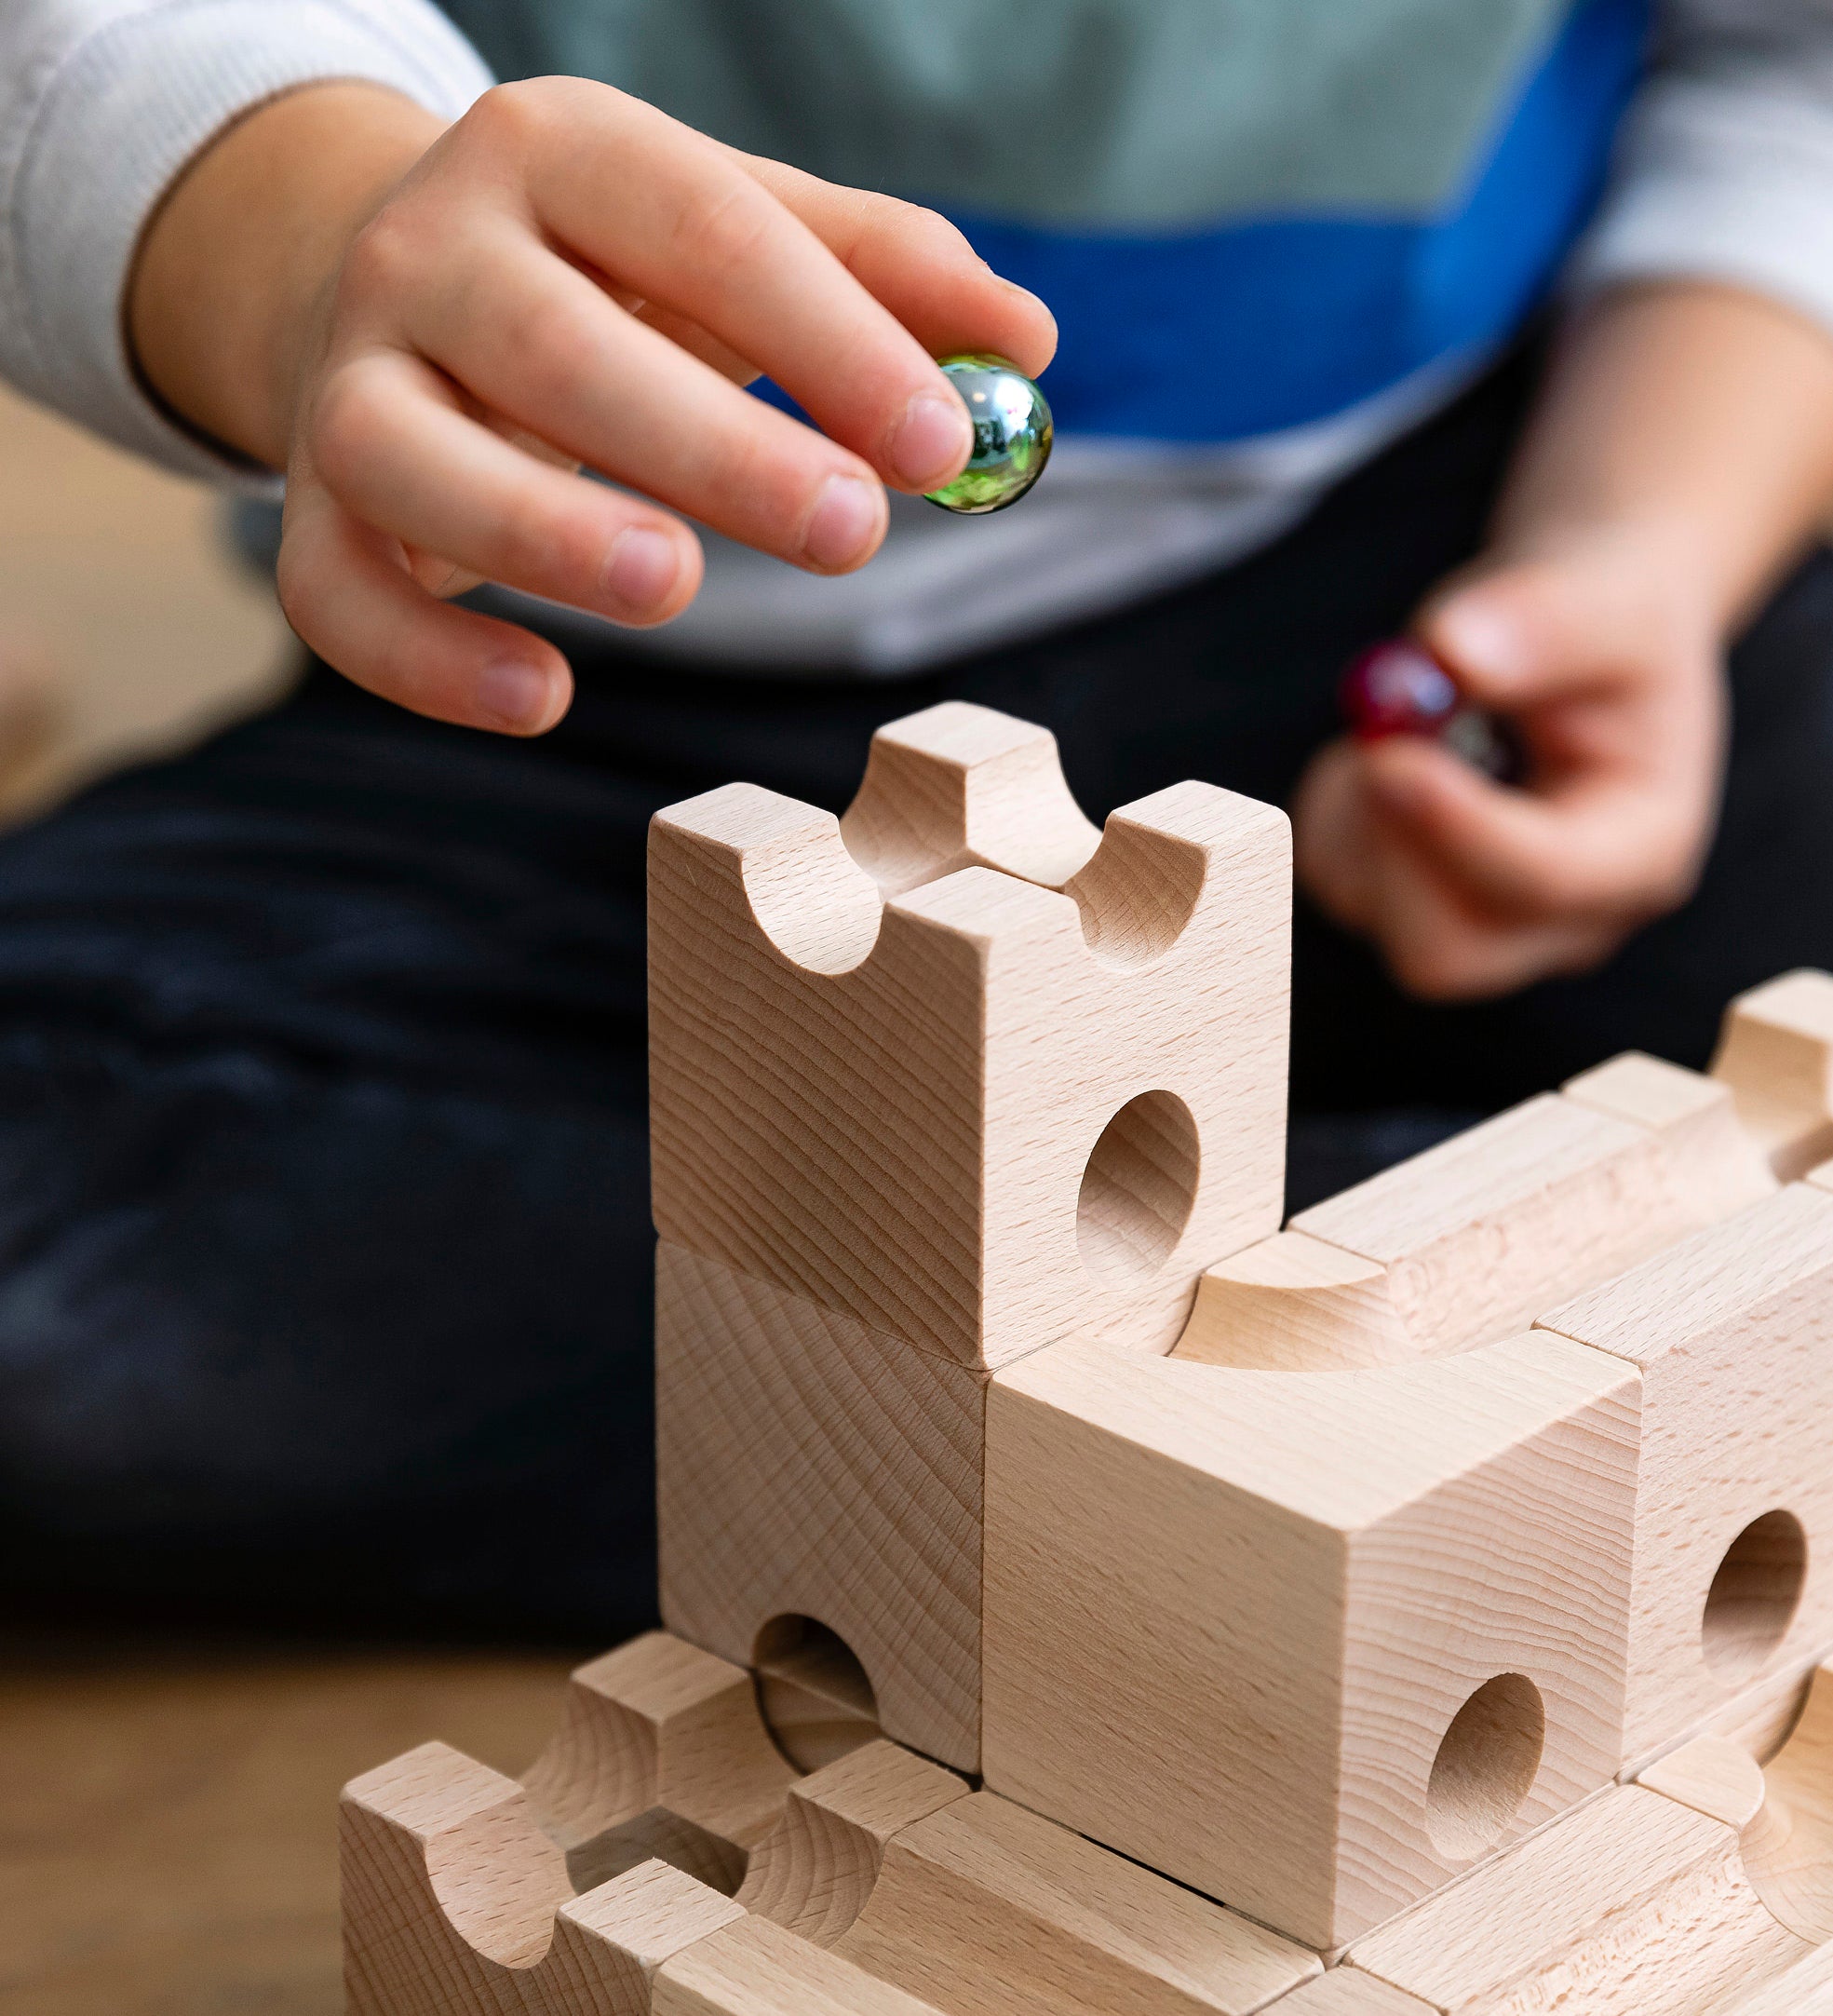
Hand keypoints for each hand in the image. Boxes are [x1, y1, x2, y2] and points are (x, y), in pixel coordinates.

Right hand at [131, 81, 1054, 732]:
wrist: (396, 290)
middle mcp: (431, 248)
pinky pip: (339, 592)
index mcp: (559, 151)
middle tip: (851, 531)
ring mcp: (351, 379)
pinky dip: (430, 660)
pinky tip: (545, 698)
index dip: (827, 336)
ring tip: (680, 587)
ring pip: (415, 458)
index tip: (940, 442)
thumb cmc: (614, 275)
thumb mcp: (741, 237)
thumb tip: (1025, 343)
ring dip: (548, 531)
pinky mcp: (313, 504)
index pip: (704, 228)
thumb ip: (882, 275)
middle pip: (560, 348)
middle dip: (715, 446)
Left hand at [1295, 528, 1724, 999]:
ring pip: (1371, 906)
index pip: (1544, 881)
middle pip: (1445, 952)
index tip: (1389, 758)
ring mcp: (1483, 926)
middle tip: (1375, 739)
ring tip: (1415, 716)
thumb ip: (1547, 619)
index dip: (1455, 829)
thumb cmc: (1612, 623)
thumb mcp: (1608, 595)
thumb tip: (1451, 653)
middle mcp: (1562, 919)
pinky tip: (1390, 752)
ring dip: (1360, 805)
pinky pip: (1333, 875)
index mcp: (1640, 852)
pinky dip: (1337, 807)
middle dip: (1389, 847)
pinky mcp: (1411, 908)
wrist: (1589, 638)